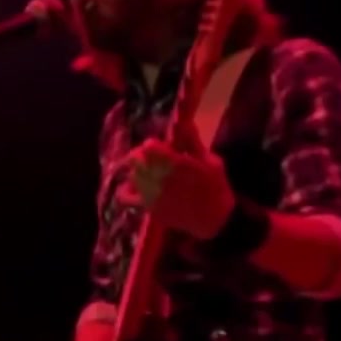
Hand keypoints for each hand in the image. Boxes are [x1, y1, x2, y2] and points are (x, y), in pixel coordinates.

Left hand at [117, 131, 235, 239]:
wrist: (214, 219)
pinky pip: (125, 197)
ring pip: (132, 174)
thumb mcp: (210, 161)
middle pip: (135, 158)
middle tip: (153, 158)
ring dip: (138, 170)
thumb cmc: (215, 187)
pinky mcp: (147, 207)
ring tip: (150, 172)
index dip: (154, 144)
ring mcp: (150, 194)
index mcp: (174, 164)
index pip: (149, 146)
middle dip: (143, 155)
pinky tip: (134, 186)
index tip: (163, 147)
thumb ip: (192, 142)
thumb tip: (182, 121)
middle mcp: (158, 177)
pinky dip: (126, 189)